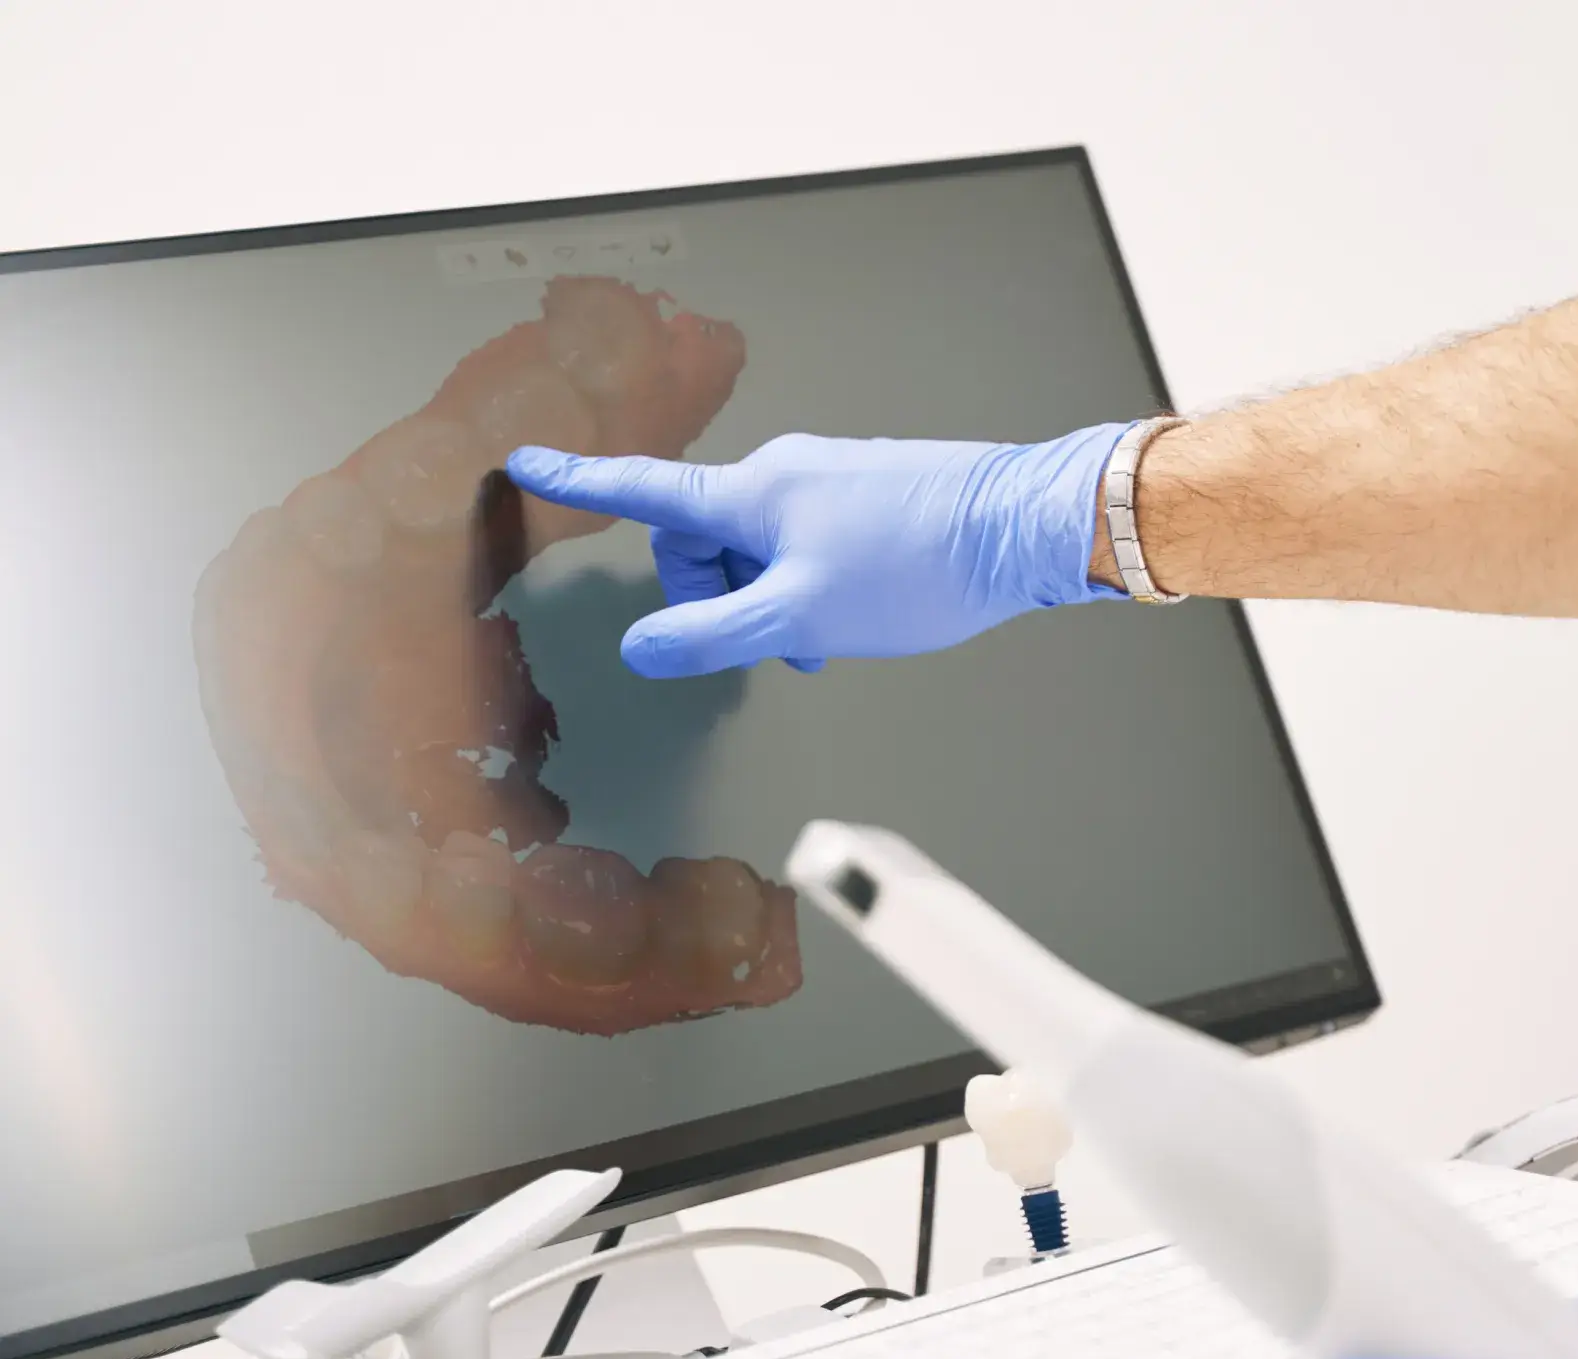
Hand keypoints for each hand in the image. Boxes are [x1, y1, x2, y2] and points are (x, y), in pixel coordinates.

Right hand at [506, 426, 1127, 677]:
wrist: (1021, 525)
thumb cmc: (916, 565)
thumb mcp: (799, 618)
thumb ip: (713, 636)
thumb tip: (641, 648)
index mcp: (752, 493)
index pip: (644, 487)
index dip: (580, 481)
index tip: (526, 461)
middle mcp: (782, 473)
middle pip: (701, 535)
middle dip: (714, 595)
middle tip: (766, 645)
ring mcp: (826, 480)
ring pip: (757, 547)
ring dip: (767, 601)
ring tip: (818, 644)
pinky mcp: (864, 493)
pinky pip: (802, 541)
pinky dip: (804, 586)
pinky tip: (845, 620)